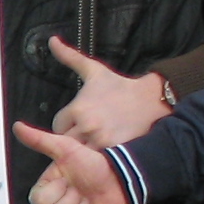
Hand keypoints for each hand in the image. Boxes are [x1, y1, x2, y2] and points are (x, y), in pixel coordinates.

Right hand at [12, 121, 129, 203]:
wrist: (119, 177)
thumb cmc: (92, 164)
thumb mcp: (66, 149)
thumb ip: (40, 140)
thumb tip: (17, 126)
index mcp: (45, 195)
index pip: (40, 201)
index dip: (57, 190)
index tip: (68, 180)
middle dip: (72, 200)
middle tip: (82, 191)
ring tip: (91, 201)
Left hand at [47, 36, 169, 147]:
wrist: (151, 99)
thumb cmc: (120, 86)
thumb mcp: (94, 70)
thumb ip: (69, 57)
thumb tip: (51, 41)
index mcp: (78, 108)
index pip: (58, 125)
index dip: (67, 123)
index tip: (79, 121)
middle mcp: (86, 126)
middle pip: (66, 142)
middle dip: (74, 138)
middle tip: (89, 132)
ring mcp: (100, 142)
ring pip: (79, 154)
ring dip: (85, 150)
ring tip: (97, 140)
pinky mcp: (114, 152)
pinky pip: (97, 162)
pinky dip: (99, 159)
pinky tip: (107, 150)